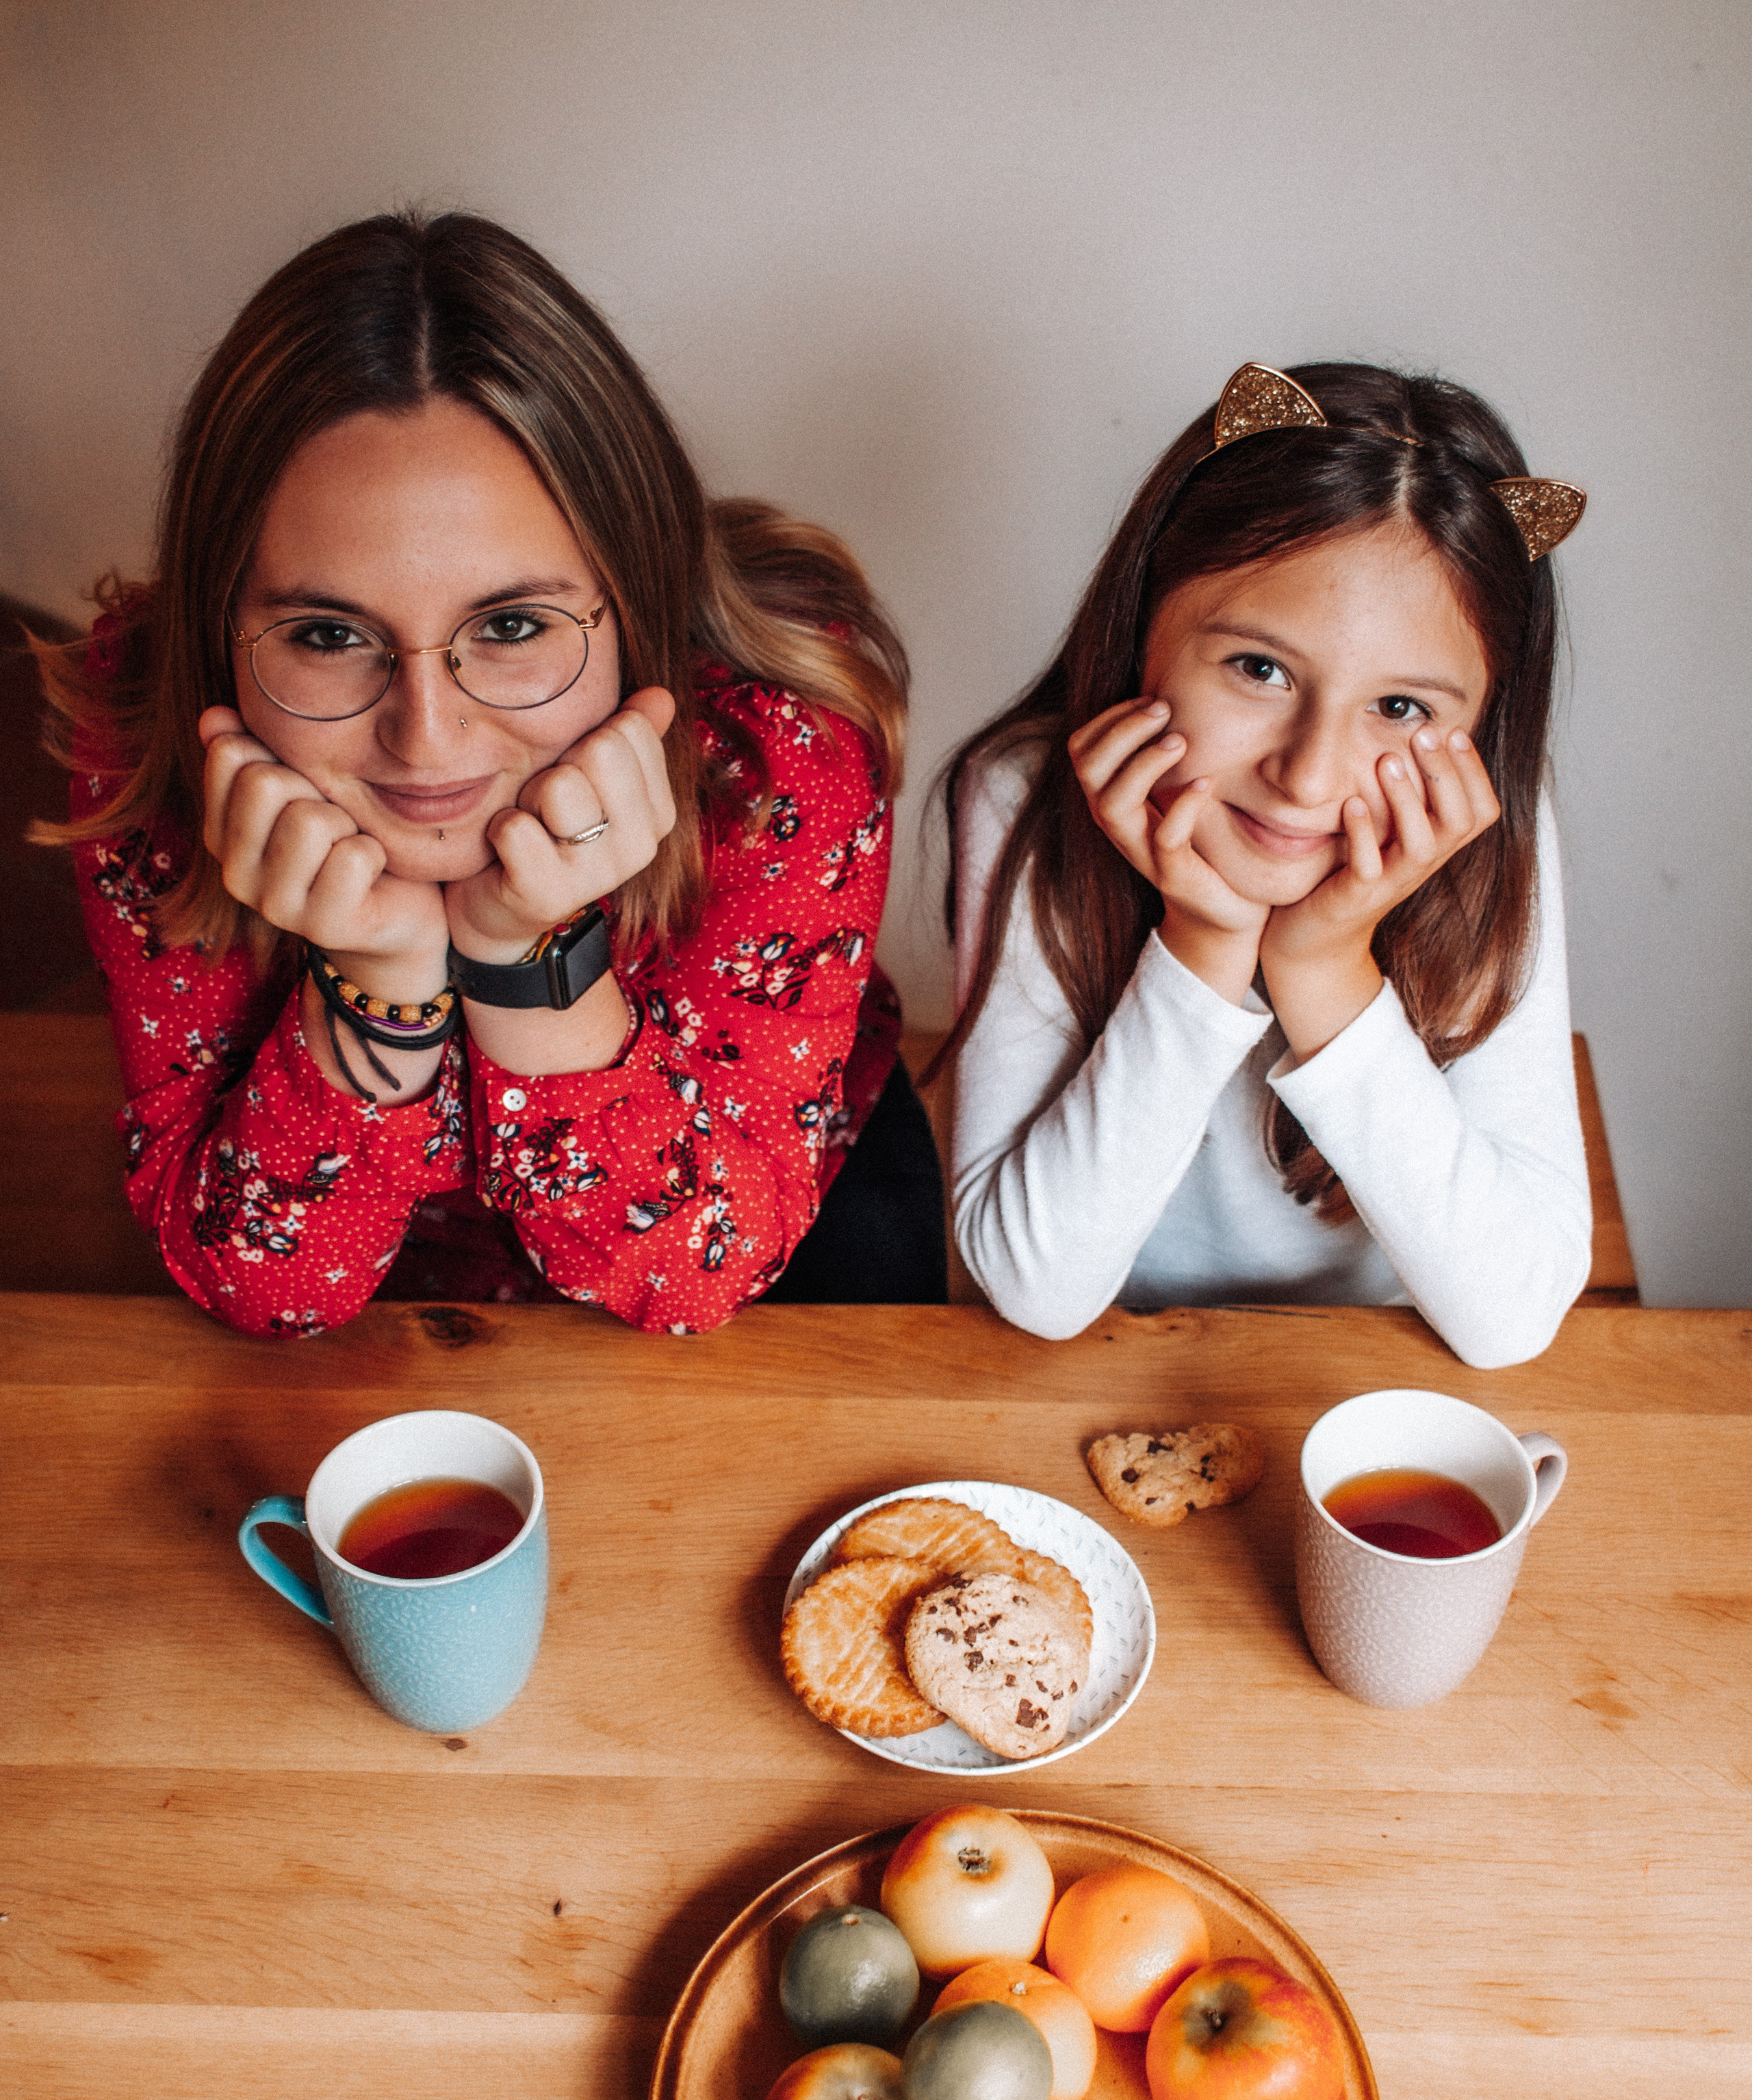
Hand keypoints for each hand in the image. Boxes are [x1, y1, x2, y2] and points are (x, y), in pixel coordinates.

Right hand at [198, 707, 448, 999]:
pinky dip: (374, 853)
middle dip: (316, 790)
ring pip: (309, 820)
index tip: (304, 785)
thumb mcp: (303, 789)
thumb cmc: (347, 839)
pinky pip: (353, 856)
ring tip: (350, 845)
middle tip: (335, 821)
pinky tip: (372, 874)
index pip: (230, 754)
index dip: (281, 754)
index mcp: (221, 831)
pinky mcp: (322, 926)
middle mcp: (235, 873)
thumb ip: (255, 753)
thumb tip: (215, 715)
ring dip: (347, 824)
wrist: (397, 915)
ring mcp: (275, 906)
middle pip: (266, 784)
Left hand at [444, 687, 677, 962]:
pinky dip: (499, 832)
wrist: (502, 907)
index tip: (574, 777)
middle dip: (558, 767)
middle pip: (600, 751)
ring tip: (530, 826)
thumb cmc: (547, 830)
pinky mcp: (549, 895)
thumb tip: (660, 695)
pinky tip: (507, 855)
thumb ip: (629, 739)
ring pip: (559, 787)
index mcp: (658, 812)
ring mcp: (598, 875)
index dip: (586, 741)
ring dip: (527, 799)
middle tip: (547, 805)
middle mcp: (640, 845)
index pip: (630, 730)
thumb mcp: (590, 780)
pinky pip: (516, 828)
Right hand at [1069, 697, 1267, 1001]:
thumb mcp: (1178, 788)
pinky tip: (1205, 785)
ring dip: (1143, 764)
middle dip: (1122, 731)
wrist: (1224, 910)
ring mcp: (1141, 850)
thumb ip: (1166, 752)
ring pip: (1112, 803)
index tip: (1150, 700)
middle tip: (1164, 711)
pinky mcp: (1172, 873)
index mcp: (1113, 797)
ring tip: (1180, 742)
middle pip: (1087, 769)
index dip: (1109, 718)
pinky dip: (1183, 806)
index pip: (1081, 748)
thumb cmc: (1204, 840)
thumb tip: (1172, 689)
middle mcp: (1119, 823)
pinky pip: (1165, 838)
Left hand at [1261, 725, 1499, 1058]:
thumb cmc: (1351, 874)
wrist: (1316, 939)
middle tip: (1424, 732)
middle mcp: (1421, 866)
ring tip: (1387, 761)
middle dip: (1444, 774)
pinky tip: (1351, 805)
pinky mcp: (1355, 898)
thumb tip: (1416, 735)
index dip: (1474, 772)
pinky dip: (1362, 836)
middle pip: (1457, 821)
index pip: (1480, 811)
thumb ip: (1405, 796)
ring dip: (1407, 800)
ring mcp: (1390, 884)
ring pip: (1420, 845)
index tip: (1455, 731)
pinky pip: (1367, 869)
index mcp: (1435, 847)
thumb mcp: (1387, 833)